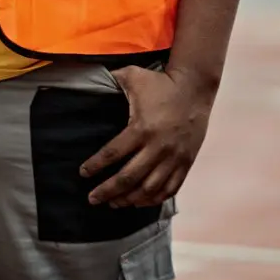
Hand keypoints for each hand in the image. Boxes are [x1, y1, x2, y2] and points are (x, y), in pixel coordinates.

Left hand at [83, 66, 212, 207]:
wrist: (196, 86)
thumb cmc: (162, 82)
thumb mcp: (135, 76)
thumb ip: (112, 80)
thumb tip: (90, 81)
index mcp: (142, 128)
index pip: (112, 153)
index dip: (95, 166)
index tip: (83, 173)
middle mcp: (158, 146)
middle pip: (128, 178)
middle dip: (107, 191)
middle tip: (93, 198)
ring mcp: (174, 156)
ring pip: (148, 189)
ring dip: (128, 199)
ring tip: (114, 203)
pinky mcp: (186, 161)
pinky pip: (170, 188)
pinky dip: (154, 199)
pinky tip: (140, 201)